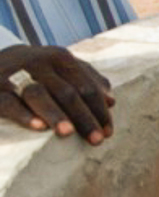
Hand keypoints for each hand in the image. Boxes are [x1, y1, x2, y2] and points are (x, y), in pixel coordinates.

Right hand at [0, 44, 114, 144]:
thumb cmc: (33, 70)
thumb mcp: (58, 68)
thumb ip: (85, 79)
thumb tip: (111, 101)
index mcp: (58, 57)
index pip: (86, 85)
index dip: (99, 109)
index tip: (108, 131)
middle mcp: (37, 62)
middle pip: (67, 92)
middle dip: (84, 117)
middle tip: (97, 139)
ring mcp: (13, 74)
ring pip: (39, 94)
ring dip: (56, 114)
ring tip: (69, 133)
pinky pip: (9, 103)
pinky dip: (24, 115)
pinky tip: (39, 127)